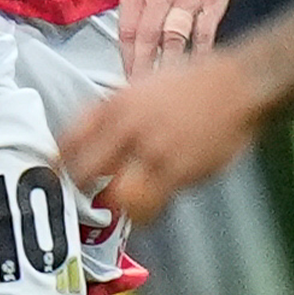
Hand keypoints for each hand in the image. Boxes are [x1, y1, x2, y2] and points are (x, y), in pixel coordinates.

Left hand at [60, 48, 269, 224]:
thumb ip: (117, 110)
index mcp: (116, 104)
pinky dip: (145, 212)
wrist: (238, 83)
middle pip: (84, 171)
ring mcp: (152, 151)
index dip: (58, 162)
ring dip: (114, 204)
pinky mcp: (178, 171)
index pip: (70, 140)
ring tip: (119, 206)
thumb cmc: (194, 82)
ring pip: (114, 195)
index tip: (55, 173)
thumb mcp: (143, 84)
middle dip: (81, 188)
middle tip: (85, 196)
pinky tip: (149, 208)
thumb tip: (93, 134)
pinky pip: (150, 204)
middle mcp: (127, 128)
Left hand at [117, 0, 233, 79]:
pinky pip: (203, 35)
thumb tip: (129, 56)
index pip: (127, 30)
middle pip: (148, 36)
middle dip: (144, 67)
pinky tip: (194, 72)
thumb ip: (133, 16)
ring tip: (165, 87)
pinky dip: (199, 56)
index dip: (127, 59)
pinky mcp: (212, 3)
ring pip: (174, 37)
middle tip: (143, 90)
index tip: (127, 79)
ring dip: (168, 64)